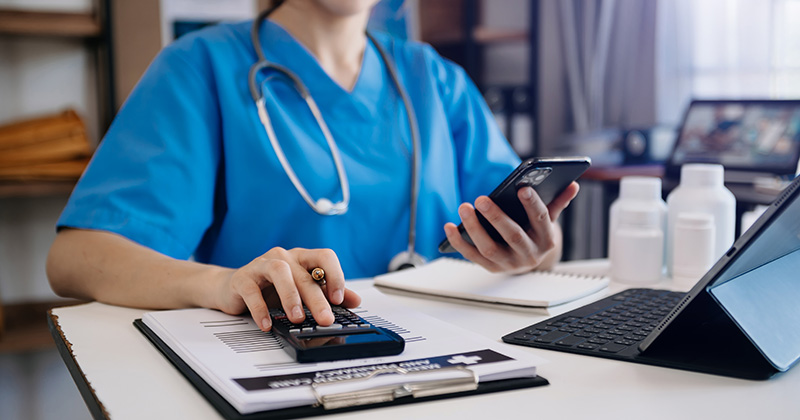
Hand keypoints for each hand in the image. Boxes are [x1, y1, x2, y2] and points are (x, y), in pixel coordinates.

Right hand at [214, 247, 360, 331]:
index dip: (335, 275)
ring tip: (296, 318)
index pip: (325, 257)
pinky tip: (267, 323)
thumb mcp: (302, 290)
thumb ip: (327, 293)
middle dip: (316, 299)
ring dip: (290, 296)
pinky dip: (260, 309)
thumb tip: (355, 300)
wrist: (233, 288)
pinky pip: (253, 291)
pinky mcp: (243, 278)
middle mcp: (284, 257)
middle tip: (325, 319)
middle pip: (304, 274)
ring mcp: (262, 265)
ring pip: (279, 272)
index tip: (339, 299)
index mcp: (302, 258)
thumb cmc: (270, 288)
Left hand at [443, 182, 579, 273]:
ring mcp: (509, 264)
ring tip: (464, 207)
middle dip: (496, 217)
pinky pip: (472, 256)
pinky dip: (459, 242)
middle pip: (512, 236)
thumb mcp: (547, 218)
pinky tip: (448, 225)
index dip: (533, 204)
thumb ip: (557, 202)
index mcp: (546, 239)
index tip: (522, 188)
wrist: (528, 258)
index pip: (541, 220)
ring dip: (474, 228)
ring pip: (490, 248)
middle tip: (481, 199)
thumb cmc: (535, 232)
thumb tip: (573, 184)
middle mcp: (529, 254)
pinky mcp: (492, 268)